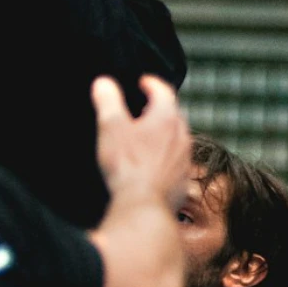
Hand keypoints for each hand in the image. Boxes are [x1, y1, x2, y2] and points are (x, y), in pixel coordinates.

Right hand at [91, 75, 190, 212]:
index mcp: (166, 117)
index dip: (151, 83)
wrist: (144, 204)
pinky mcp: (183, 178)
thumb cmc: (127, 164)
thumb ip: (107, 101)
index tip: (143, 82)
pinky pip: (176, 160)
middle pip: (173, 114)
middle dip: (159, 108)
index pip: (163, 90)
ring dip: (164, 133)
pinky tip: (150, 164)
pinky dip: (164, 156)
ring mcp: (184, 157)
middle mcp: (181, 135)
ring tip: (146, 136)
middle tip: (144, 107)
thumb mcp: (110, 127)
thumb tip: (103, 83)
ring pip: (177, 137)